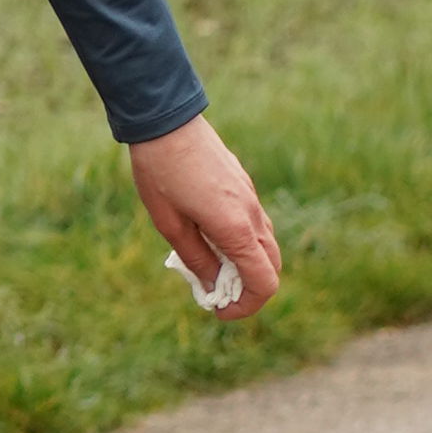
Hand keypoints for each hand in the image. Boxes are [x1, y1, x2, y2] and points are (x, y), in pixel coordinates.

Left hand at [130, 114, 280, 320]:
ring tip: (209, 268)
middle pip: (271, 267)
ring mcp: (252, 199)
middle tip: (214, 294)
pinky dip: (242, 245)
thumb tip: (213, 288)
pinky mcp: (244, 188)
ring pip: (265, 246)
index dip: (246, 306)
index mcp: (236, 228)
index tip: (218, 310)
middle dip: (248, 290)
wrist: (166, 122)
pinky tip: (210, 239)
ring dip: (245, 266)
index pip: (264, 282)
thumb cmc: (160, 174)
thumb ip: (195, 259)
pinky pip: (255, 226)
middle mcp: (252, 215)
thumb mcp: (169, 224)